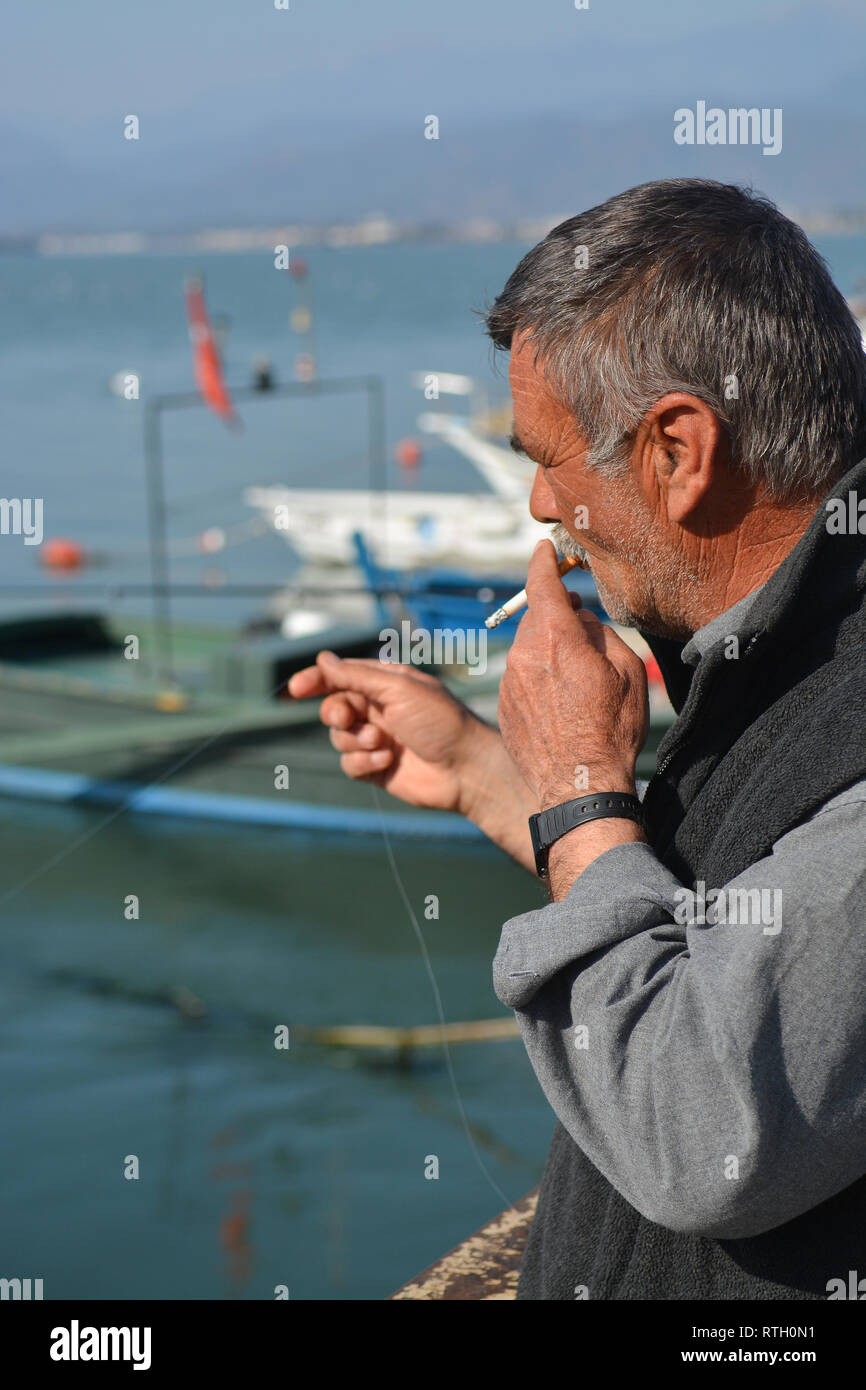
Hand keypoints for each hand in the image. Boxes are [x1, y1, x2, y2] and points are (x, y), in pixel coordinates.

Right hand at [287, 652, 490, 813]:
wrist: (465, 769)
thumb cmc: (440, 721)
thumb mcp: (397, 688)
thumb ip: (356, 676)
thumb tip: (322, 659)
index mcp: (386, 683)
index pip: (341, 676)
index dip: (316, 680)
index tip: (295, 689)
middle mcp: (380, 710)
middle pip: (334, 707)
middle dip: (336, 713)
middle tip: (347, 718)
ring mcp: (377, 739)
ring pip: (338, 738)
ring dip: (355, 740)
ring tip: (382, 743)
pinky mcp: (377, 768)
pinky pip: (349, 763)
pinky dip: (364, 762)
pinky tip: (387, 760)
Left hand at [498, 539, 648, 809]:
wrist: (579, 787)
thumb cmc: (611, 731)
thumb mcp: (626, 673)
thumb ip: (600, 634)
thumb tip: (580, 619)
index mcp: (556, 640)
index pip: (541, 583)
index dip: (543, 561)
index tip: (544, 549)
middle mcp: (524, 655)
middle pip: (535, 618)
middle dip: (555, 616)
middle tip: (578, 629)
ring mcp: (509, 683)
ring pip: (526, 649)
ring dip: (545, 652)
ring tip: (575, 680)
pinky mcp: (504, 707)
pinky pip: (519, 677)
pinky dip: (535, 678)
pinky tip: (559, 704)